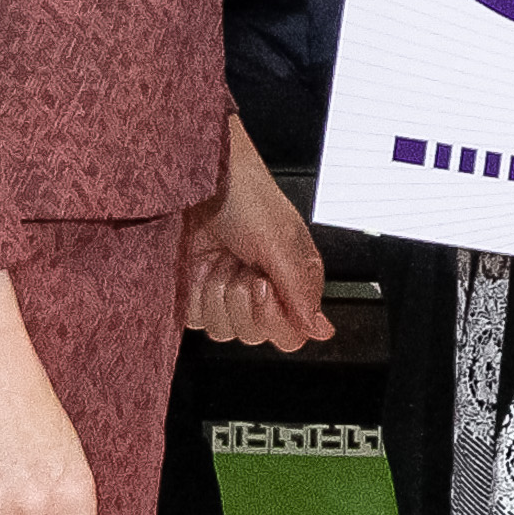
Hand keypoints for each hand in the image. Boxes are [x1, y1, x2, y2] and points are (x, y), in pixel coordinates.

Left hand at [179, 118, 334, 350]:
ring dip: (216, 293)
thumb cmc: (244, 193)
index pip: (291, 333)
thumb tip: (320, 330)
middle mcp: (260, 289)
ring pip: (222, 330)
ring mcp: (224, 292)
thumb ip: (300, 288)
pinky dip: (193, 293)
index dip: (275, 319)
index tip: (265, 287)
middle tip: (243, 267)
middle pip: (255, 334)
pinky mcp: (193, 292)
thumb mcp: (280, 239)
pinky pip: (193, 319)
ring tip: (220, 260)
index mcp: (291, 279)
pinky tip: (199, 266)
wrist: (194, 179)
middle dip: (244, 301)